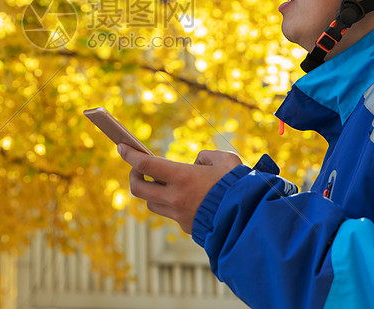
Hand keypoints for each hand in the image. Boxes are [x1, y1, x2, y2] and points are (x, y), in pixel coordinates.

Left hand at [118, 145, 241, 233]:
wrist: (251, 219)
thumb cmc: (240, 186)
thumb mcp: (226, 160)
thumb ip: (206, 156)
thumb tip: (196, 163)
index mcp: (183, 177)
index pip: (145, 165)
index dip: (130, 154)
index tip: (121, 147)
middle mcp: (176, 198)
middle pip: (138, 188)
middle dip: (133, 176)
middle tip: (137, 168)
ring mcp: (179, 215)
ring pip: (152, 203)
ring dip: (151, 191)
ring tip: (161, 182)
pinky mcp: (187, 227)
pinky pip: (171, 213)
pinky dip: (171, 204)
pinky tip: (183, 197)